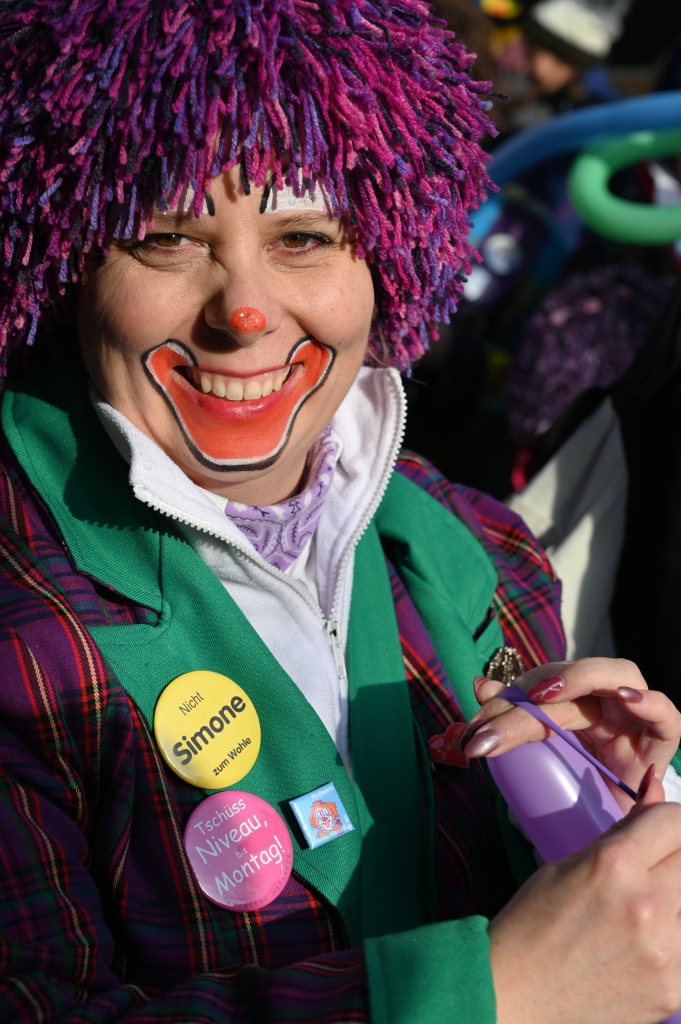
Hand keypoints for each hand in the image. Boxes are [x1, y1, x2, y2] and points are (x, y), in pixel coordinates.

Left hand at [463, 659, 680, 808]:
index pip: (536, 686)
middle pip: (567, 683)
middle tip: (488, 730)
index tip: (473, 730)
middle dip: (524, 705)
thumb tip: (481, 687)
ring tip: (546, 693)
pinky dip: (647, 701)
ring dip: (580, 677)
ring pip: (616, 673)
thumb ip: (516, 718)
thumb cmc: (585, 776)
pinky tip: (627, 697)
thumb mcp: (546, 749)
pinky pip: (664, 711)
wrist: (623, 814)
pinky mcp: (664, 733)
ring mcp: (634, 711)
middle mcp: (603, 696)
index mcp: (573, 696)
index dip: (504, 703)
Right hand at [490, 774, 680, 1023]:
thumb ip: (625, 831)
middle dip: (675, 854)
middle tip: (654, 867)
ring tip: (646, 906)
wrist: (514, 995)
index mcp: (613, 864)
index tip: (660, 830)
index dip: (666, 820)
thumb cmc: (533, 923)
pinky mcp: (677, 989)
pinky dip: (675, 933)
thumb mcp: (572, 864)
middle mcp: (648, 904)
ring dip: (676, 894)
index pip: (676, 820)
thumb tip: (655, 787)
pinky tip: (648, 941)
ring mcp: (668, 951)